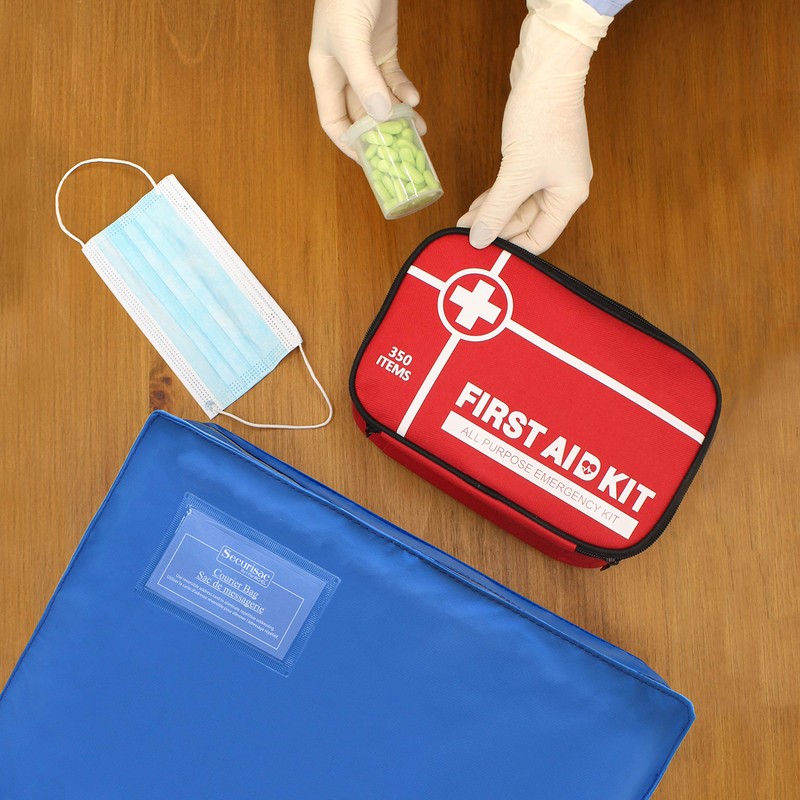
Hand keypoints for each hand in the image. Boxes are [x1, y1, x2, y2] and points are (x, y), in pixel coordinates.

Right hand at [309, 0, 422, 158]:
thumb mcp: (351, 40)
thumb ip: (364, 79)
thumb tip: (380, 117)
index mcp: (326, 73)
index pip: (332, 122)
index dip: (349, 144)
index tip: (370, 162)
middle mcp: (344, 72)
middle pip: (360, 115)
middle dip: (380, 134)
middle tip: (401, 151)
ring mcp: (364, 60)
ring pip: (380, 100)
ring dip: (397, 116)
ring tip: (417, 129)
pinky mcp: (382, 48)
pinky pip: (393, 80)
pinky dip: (404, 92)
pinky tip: (415, 99)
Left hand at [459, 0, 612, 254]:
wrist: (546, 67)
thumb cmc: (542, 116)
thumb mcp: (516, 173)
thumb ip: (497, 209)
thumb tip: (480, 238)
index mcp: (569, 196)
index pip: (541, 238)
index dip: (513, 249)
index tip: (486, 256)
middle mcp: (563, 186)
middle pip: (527, 222)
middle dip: (497, 230)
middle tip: (468, 239)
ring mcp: (549, 170)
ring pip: (517, 203)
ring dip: (492, 213)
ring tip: (465, 223)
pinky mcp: (535, 154)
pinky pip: (513, 185)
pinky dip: (495, 195)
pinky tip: (476, 204)